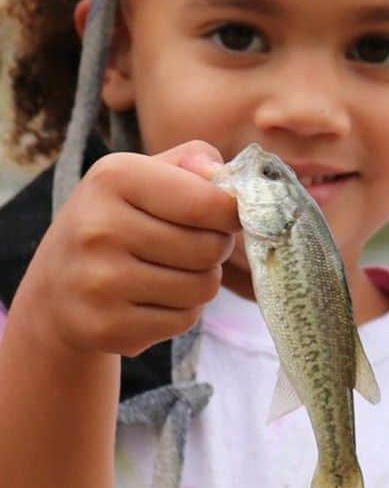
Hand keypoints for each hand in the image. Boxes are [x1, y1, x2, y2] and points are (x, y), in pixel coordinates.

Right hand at [10, 140, 239, 359]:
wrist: (57, 286)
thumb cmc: (119, 218)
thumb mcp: (147, 174)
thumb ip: (194, 161)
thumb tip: (221, 174)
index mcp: (114, 178)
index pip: (209, 203)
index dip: (231, 214)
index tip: (223, 216)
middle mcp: (98, 228)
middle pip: (211, 248)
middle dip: (215, 248)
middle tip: (190, 245)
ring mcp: (98, 282)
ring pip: (204, 287)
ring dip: (200, 281)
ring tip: (169, 271)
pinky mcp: (104, 327)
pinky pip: (185, 320)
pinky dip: (181, 311)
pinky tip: (151, 299)